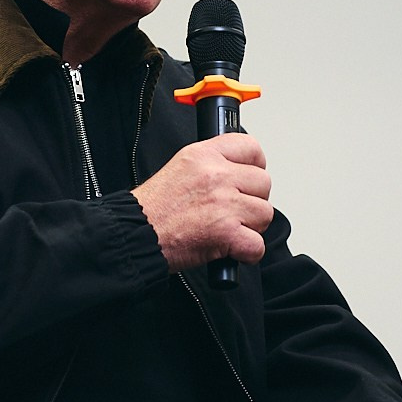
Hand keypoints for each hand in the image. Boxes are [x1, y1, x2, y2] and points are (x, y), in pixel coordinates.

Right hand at [131, 136, 272, 272]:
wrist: (136, 235)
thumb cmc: (153, 209)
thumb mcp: (180, 167)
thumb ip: (212, 164)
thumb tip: (239, 172)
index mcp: (204, 156)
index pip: (251, 148)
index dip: (256, 166)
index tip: (249, 179)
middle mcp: (216, 176)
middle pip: (263, 183)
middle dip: (253, 200)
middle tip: (233, 211)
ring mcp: (224, 204)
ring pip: (265, 214)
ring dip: (251, 227)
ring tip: (228, 229)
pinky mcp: (226, 233)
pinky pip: (257, 245)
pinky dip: (247, 253)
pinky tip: (230, 249)